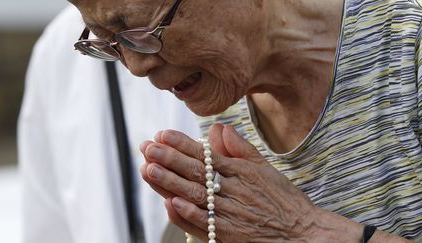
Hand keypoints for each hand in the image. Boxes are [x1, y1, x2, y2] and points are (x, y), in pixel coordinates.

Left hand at [140, 124, 324, 241]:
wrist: (303, 232)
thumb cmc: (283, 199)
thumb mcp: (265, 168)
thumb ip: (242, 149)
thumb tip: (221, 129)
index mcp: (241, 171)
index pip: (206, 155)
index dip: (182, 144)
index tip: (162, 134)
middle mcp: (234, 190)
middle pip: (196, 172)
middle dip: (169, 158)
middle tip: (146, 147)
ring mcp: (230, 214)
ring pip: (195, 195)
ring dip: (170, 182)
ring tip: (149, 168)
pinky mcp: (229, 236)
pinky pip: (205, 224)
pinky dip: (188, 214)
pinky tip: (171, 203)